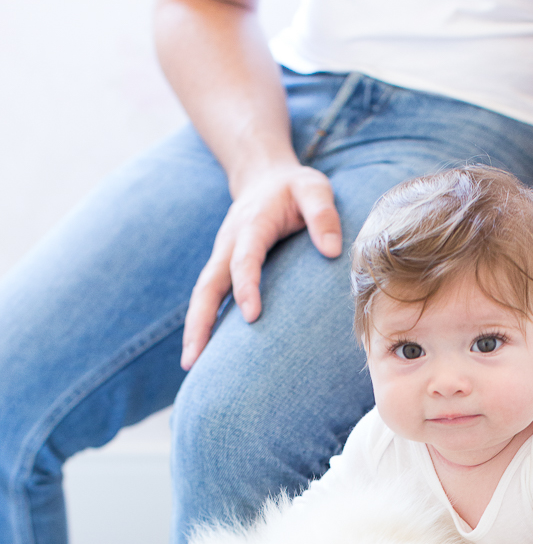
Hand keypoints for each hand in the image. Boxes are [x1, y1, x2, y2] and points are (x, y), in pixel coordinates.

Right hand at [181, 162, 341, 368]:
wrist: (264, 177)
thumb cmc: (294, 188)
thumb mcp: (314, 188)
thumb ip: (323, 214)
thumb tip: (331, 250)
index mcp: (252, 224)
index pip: (245, 258)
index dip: (246, 285)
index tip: (251, 315)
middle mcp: (229, 243)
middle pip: (209, 284)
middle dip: (201, 320)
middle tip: (196, 356)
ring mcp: (222, 257)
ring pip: (203, 295)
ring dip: (195, 329)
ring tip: (190, 365)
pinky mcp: (223, 268)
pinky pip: (209, 298)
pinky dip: (203, 324)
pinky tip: (203, 355)